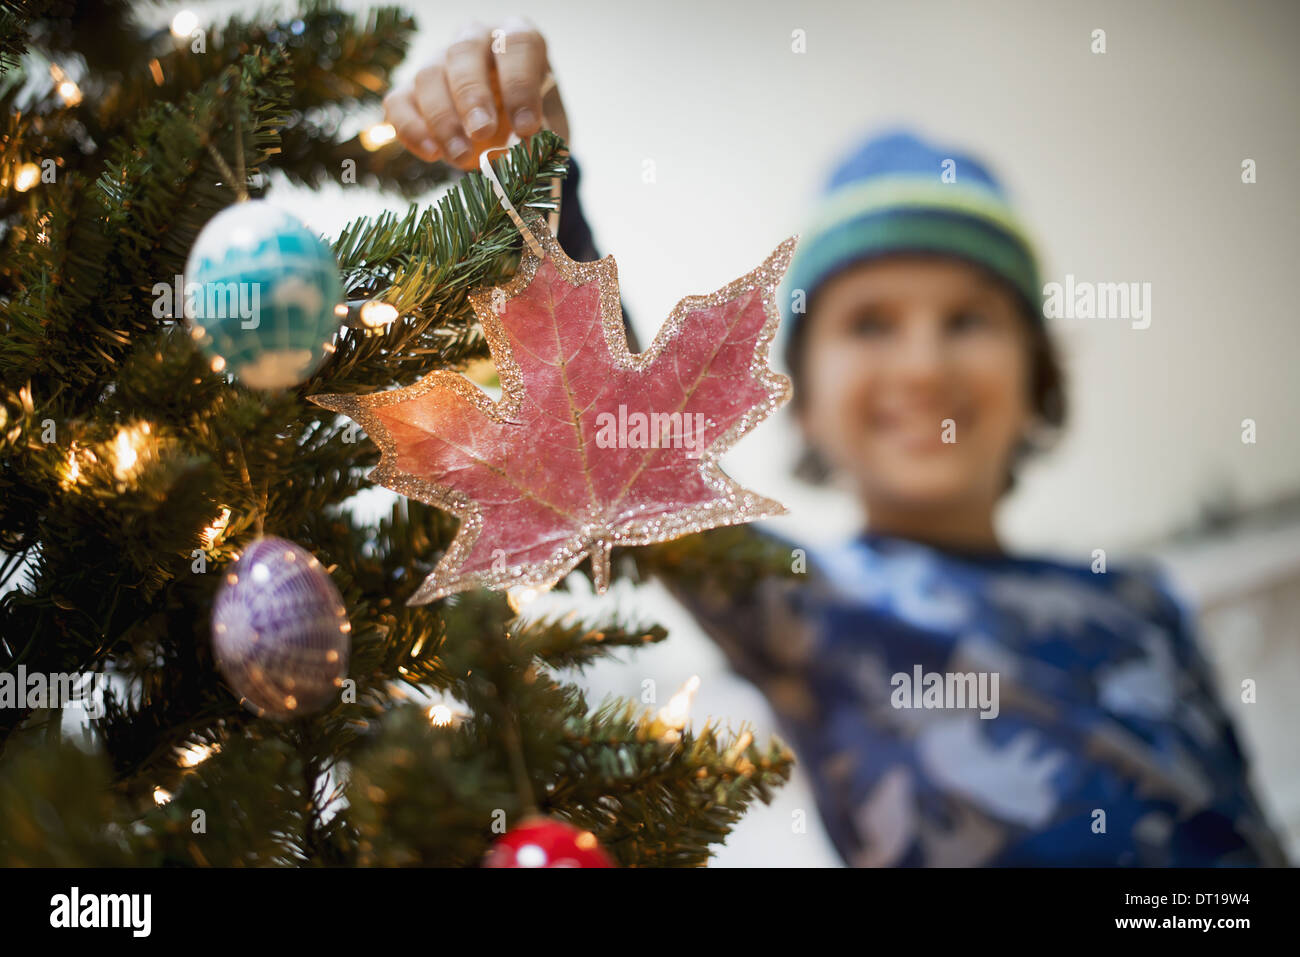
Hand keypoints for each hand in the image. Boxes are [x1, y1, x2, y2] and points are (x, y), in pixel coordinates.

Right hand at [383, 17, 569, 170]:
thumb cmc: (530, 119)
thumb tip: (528, 148)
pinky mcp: (411, 89)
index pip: (517, 45)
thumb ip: (542, 134)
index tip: (526, 127)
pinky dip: (412, 129)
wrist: (507, 133)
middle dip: (472, 95)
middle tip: (482, 133)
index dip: (520, 85)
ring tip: (461, 156)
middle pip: (463, 52)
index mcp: (518, 39)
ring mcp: (439, 61)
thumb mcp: (547, 126)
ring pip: (428, 76)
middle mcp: (476, 40)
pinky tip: (432, 154)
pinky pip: (399, 102)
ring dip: (443, 120)